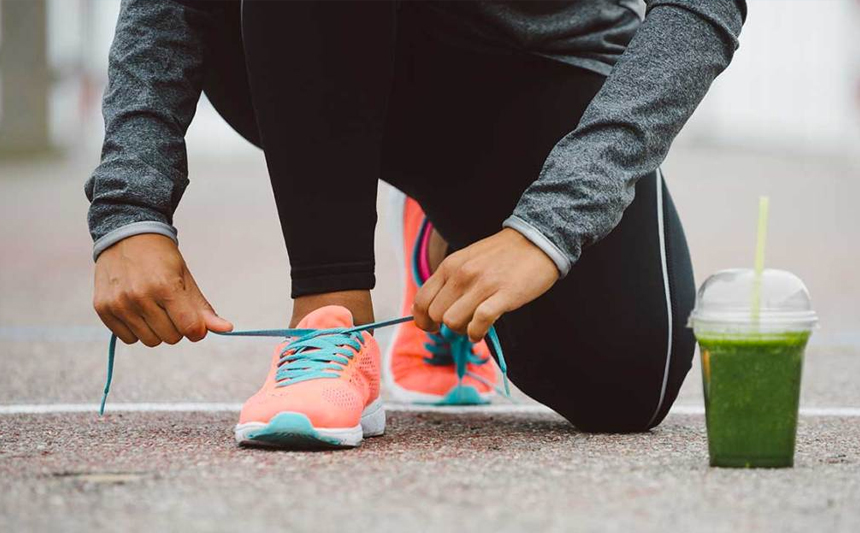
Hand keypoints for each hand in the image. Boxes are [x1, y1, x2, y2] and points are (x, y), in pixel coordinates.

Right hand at [93, 234, 232, 345]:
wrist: (126, 235)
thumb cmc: (162, 258)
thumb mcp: (186, 278)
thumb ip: (203, 308)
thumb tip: (227, 329)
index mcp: (165, 286)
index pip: (189, 328)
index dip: (196, 329)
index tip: (194, 321)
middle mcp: (139, 297)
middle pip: (171, 338)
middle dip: (177, 327)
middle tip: (171, 307)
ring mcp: (119, 304)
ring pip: (150, 341)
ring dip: (156, 330)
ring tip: (153, 307)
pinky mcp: (103, 308)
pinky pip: (128, 339)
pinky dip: (136, 330)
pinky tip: (136, 309)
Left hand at [412, 228, 559, 341]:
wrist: (538, 240)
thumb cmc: (502, 255)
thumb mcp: (467, 260)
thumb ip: (449, 280)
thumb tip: (429, 309)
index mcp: (450, 266)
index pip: (421, 300)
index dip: (422, 320)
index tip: (432, 327)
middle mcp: (461, 275)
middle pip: (436, 315)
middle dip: (445, 326)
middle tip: (461, 323)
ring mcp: (482, 285)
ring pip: (453, 322)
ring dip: (462, 330)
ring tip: (474, 325)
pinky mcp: (503, 295)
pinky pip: (479, 323)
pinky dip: (477, 333)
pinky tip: (482, 331)